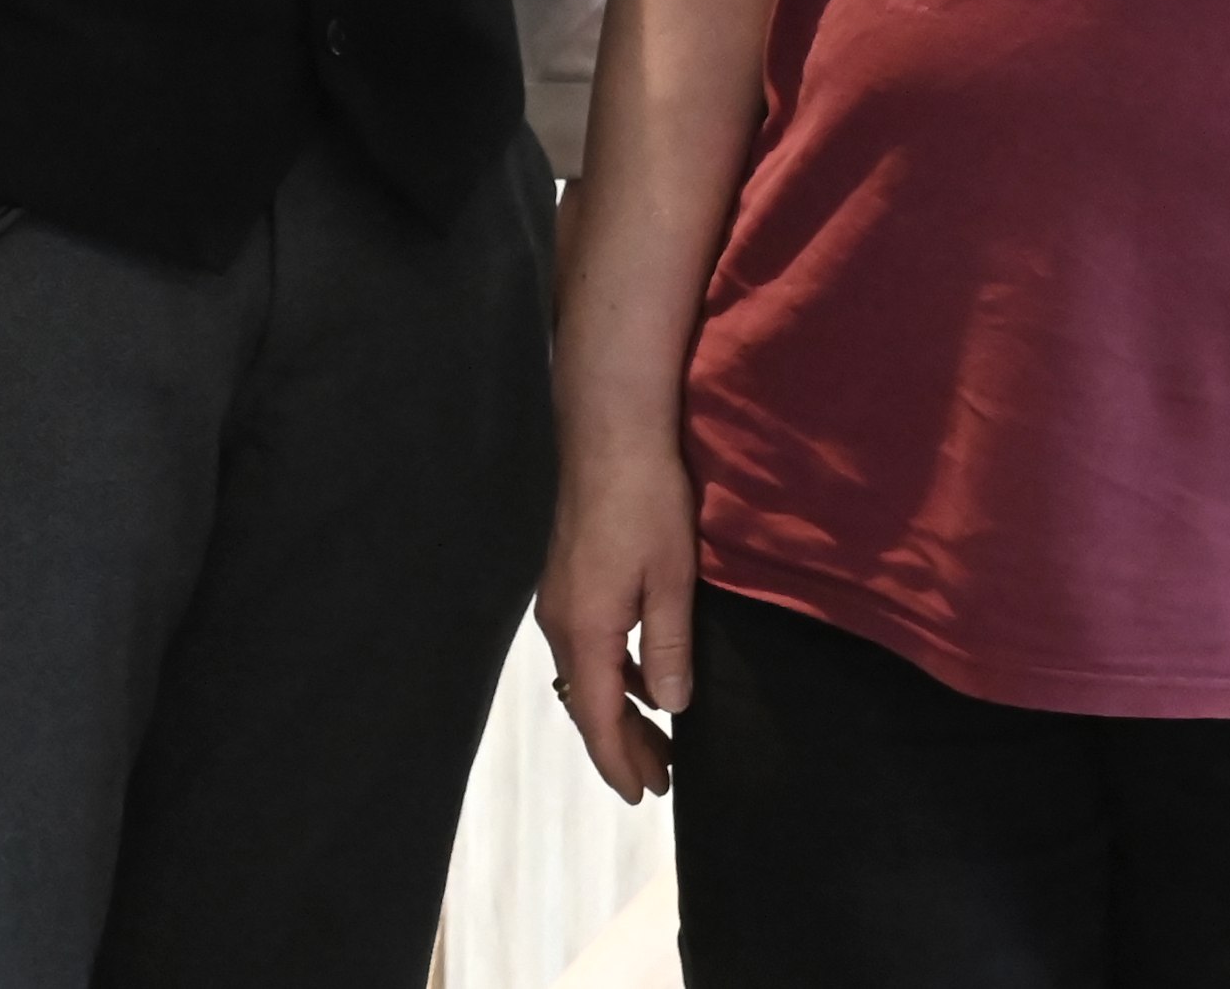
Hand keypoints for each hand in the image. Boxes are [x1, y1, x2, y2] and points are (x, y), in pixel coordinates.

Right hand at [533, 429, 698, 802]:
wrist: (610, 433)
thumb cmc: (647, 504)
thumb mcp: (671, 580)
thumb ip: (668, 647)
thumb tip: (670, 707)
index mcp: (585, 630)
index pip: (598, 718)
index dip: (620, 761)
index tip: (643, 796)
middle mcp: (560, 622)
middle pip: (586, 702)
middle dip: (621, 744)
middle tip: (659, 779)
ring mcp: (558, 597)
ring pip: (584, 674)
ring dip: (617, 708)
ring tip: (656, 735)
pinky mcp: (566, 576)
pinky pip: (585, 645)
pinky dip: (611, 672)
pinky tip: (641, 672)